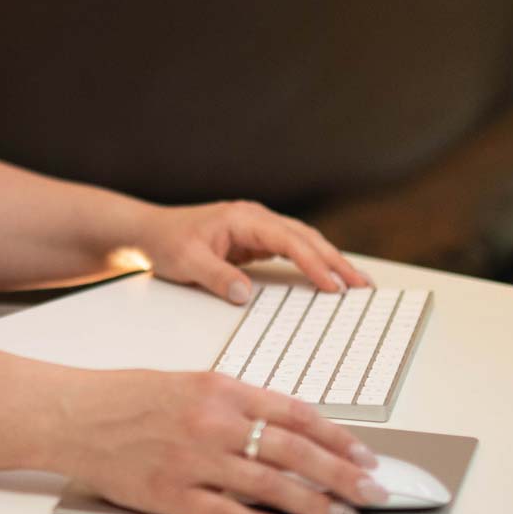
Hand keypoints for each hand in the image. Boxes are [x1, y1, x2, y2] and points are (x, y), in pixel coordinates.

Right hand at [53, 369, 386, 513]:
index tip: (365, 454)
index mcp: (221, 388)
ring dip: (313, 504)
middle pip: (293, 450)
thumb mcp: (191, 383)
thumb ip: (239, 402)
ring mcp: (193, 460)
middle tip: (373, 491)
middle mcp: (213, 422)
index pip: (295, 412)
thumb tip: (289, 427)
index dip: (337, 436)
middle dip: (341, 474)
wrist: (76, 413)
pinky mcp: (172, 493)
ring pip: (269, 485)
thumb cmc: (130, 396)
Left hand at [135, 200, 369, 304]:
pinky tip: (327, 278)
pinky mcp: (255, 241)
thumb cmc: (167, 241)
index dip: (313, 262)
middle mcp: (256, 219)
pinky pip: (292, 250)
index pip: (288, 240)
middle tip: (361, 286)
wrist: (151, 232)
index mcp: (243, 219)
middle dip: (335, 261)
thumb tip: (244, 295)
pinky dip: (312, 263)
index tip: (332, 284)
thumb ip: (215, 276)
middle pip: (305, 238)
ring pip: (303, 242)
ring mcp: (257, 229)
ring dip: (329, 261)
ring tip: (355, 283)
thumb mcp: (186, 262)